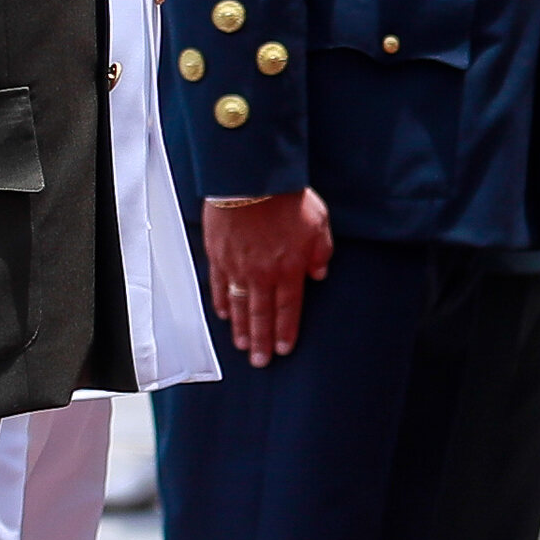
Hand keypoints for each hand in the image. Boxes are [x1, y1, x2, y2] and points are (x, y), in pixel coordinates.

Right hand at [203, 189, 332, 365]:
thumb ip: (321, 252)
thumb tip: (319, 274)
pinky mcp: (218, 255)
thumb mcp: (319, 223)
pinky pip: (219, 286)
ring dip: (241, 328)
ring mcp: (237, 266)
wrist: (250, 178)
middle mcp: (262, 274)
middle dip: (261, 341)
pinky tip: (225, 315)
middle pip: (262, 315)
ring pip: (240, 305)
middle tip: (259, 362)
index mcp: (289, 268)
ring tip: (242, 346)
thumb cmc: (286, 197)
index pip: (288, 309)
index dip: (285, 331)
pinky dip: (222, 302)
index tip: (283, 349)